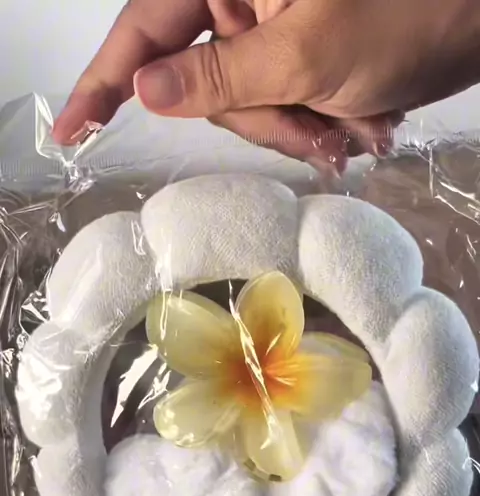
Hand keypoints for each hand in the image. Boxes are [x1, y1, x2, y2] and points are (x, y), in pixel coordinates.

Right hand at [53, 0, 479, 167]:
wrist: (478, 22)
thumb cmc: (408, 16)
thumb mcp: (307, 55)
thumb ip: (221, 77)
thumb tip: (146, 89)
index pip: (146, 25)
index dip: (105, 80)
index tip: (72, 129)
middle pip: (204, 86)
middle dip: (264, 121)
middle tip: (320, 134)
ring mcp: (271, 30)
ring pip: (246, 110)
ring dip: (300, 131)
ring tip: (357, 128)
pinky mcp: (297, 58)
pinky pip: (279, 112)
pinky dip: (316, 129)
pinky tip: (361, 125)